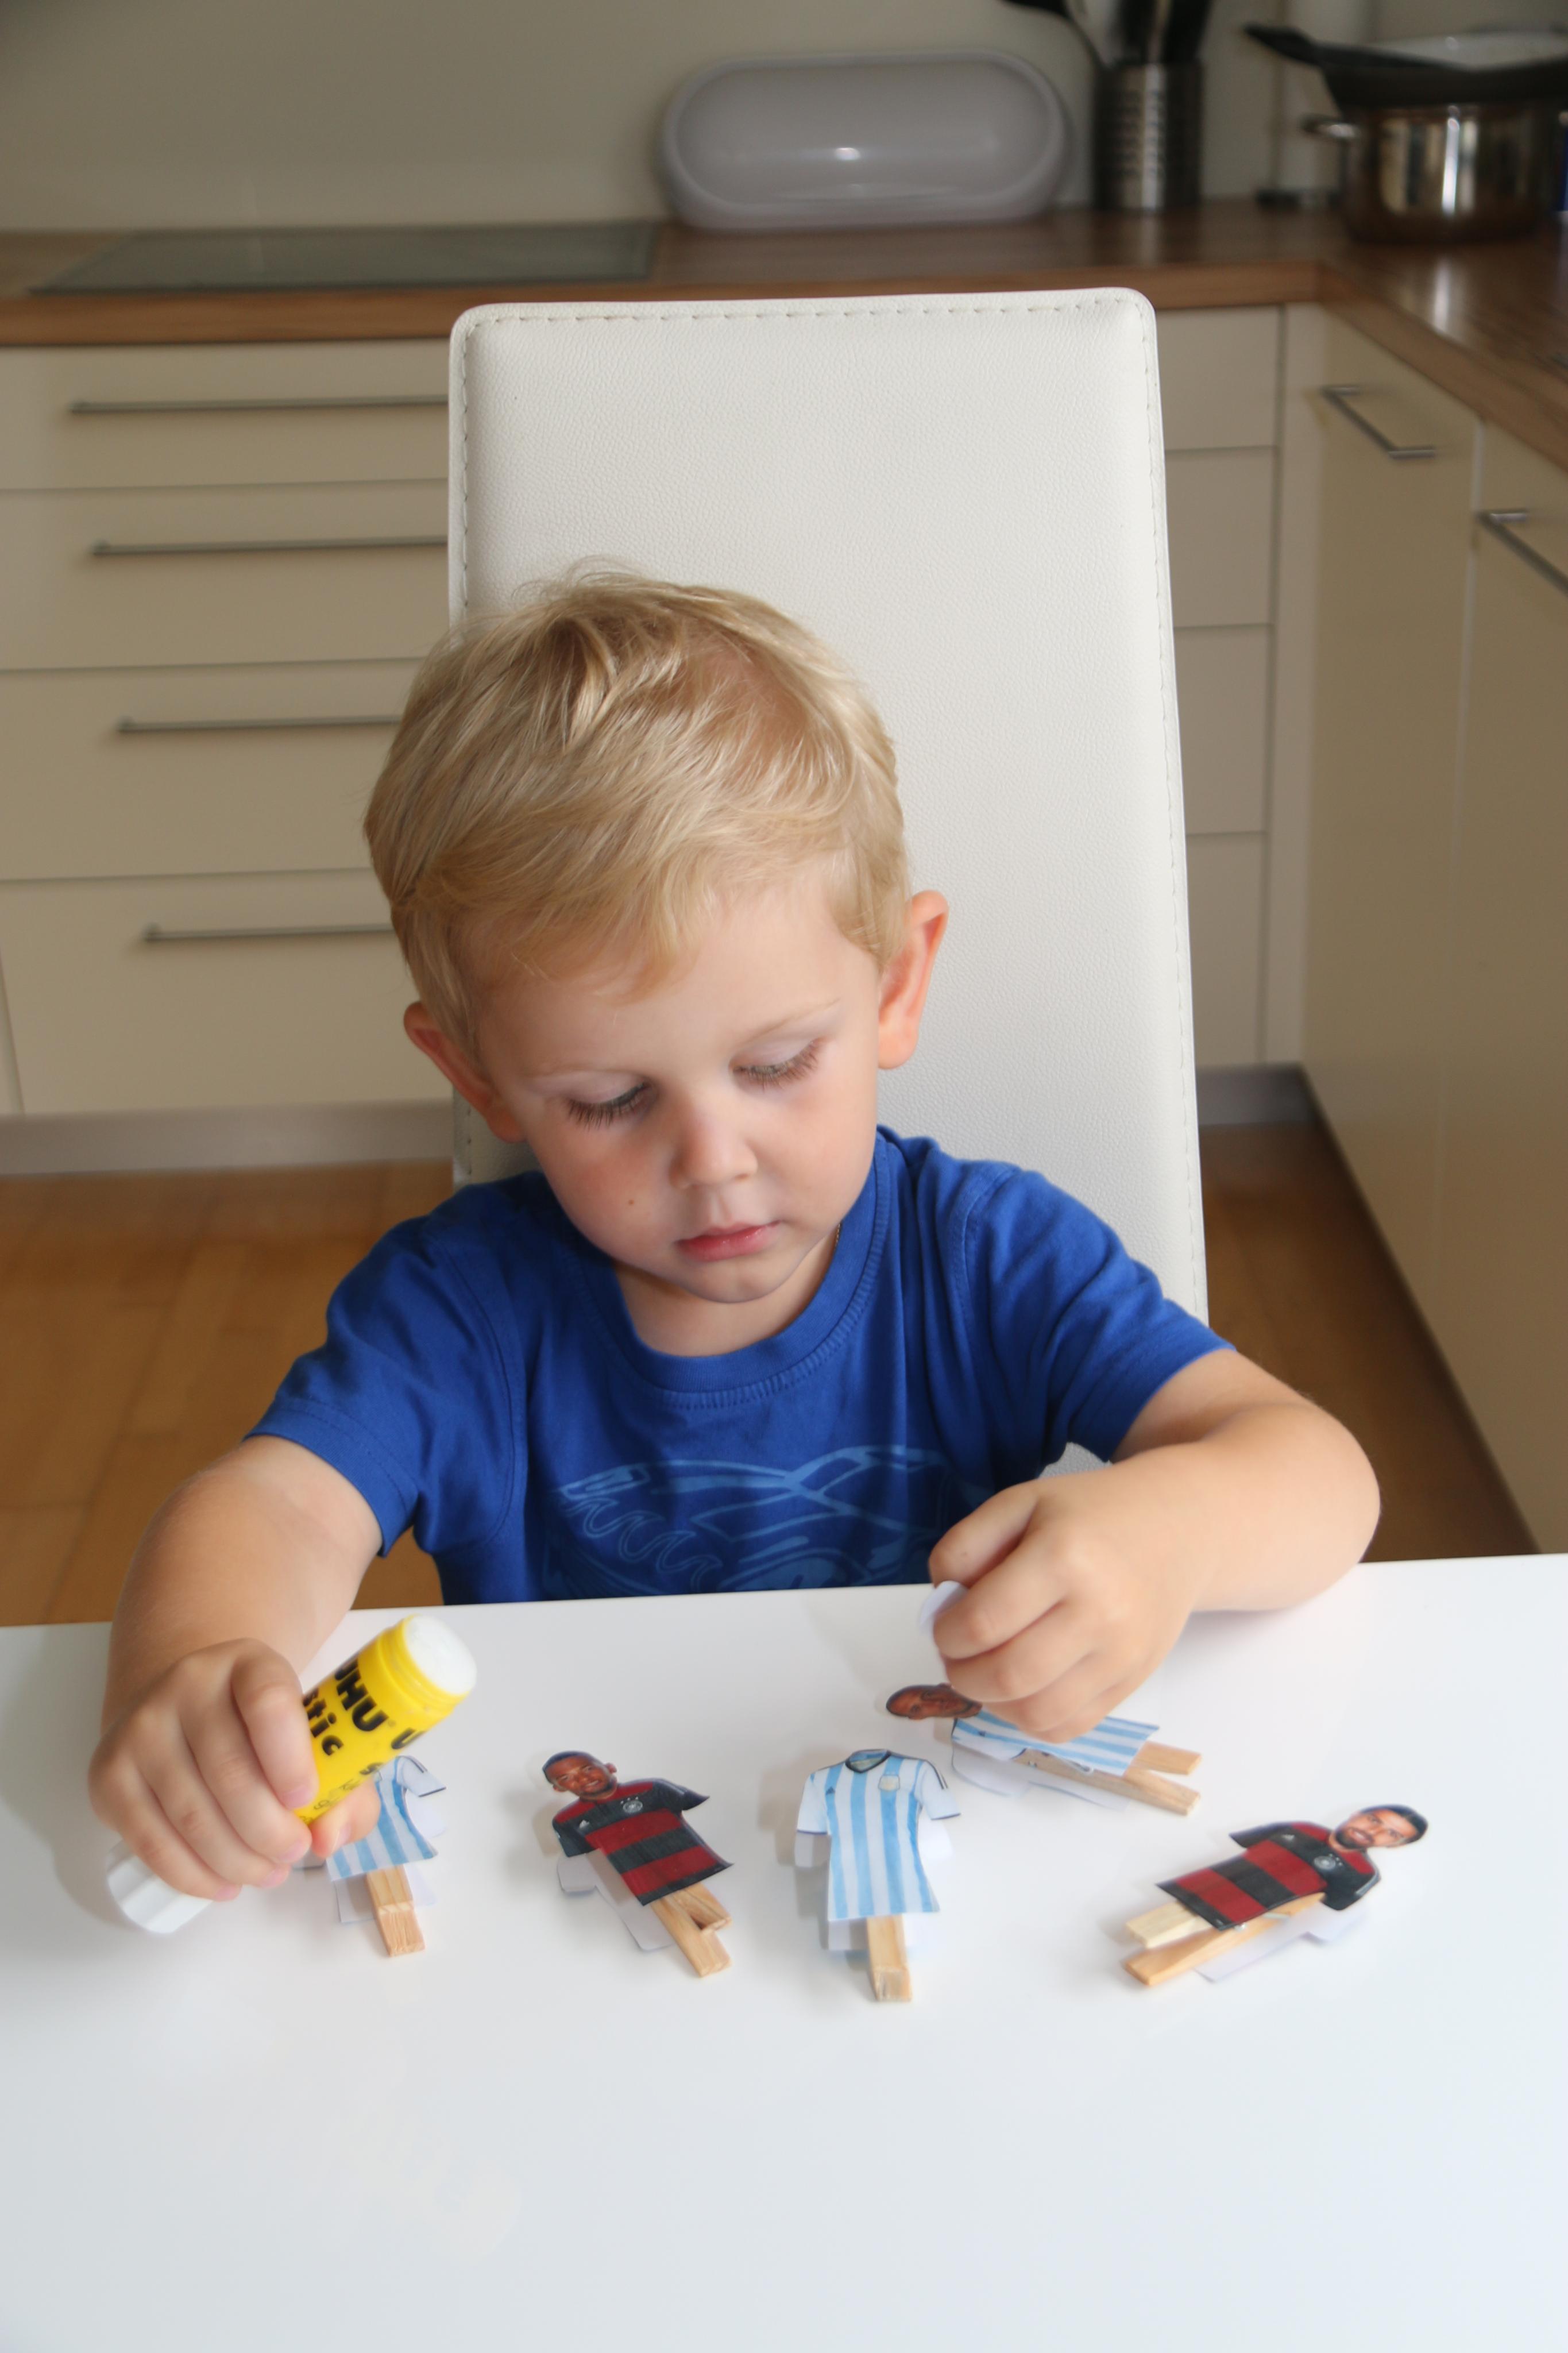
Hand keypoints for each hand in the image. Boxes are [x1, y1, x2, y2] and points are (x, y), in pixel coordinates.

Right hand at [90, 1640, 380, 1900]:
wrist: (184, 1705)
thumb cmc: (261, 1730)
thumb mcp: (311, 1735)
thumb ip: (344, 1787)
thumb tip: (332, 1837)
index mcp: (249, 1663)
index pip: (269, 1702)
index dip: (291, 1757)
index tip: (308, 1801)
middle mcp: (187, 1684)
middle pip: (230, 1771)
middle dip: (270, 1831)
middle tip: (294, 1853)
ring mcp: (141, 1728)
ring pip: (192, 1815)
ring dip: (237, 1861)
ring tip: (267, 1873)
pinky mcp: (109, 1774)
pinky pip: (151, 1841)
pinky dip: (193, 1876)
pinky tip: (224, 1884)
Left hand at [928, 1468, 1208, 1741]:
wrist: (1177, 1529)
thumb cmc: (1088, 1514)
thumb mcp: (1019, 1503)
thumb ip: (965, 1547)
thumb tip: (941, 1606)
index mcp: (1064, 1556)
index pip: (982, 1623)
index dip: (945, 1634)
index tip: (943, 1625)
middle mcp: (1099, 1611)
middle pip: (1007, 1676)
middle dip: (962, 1674)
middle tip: (956, 1656)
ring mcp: (1122, 1654)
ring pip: (1036, 1714)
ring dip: (993, 1704)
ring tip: (986, 1673)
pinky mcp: (1134, 1681)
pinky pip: (1070, 1727)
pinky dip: (1031, 1719)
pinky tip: (1022, 1689)